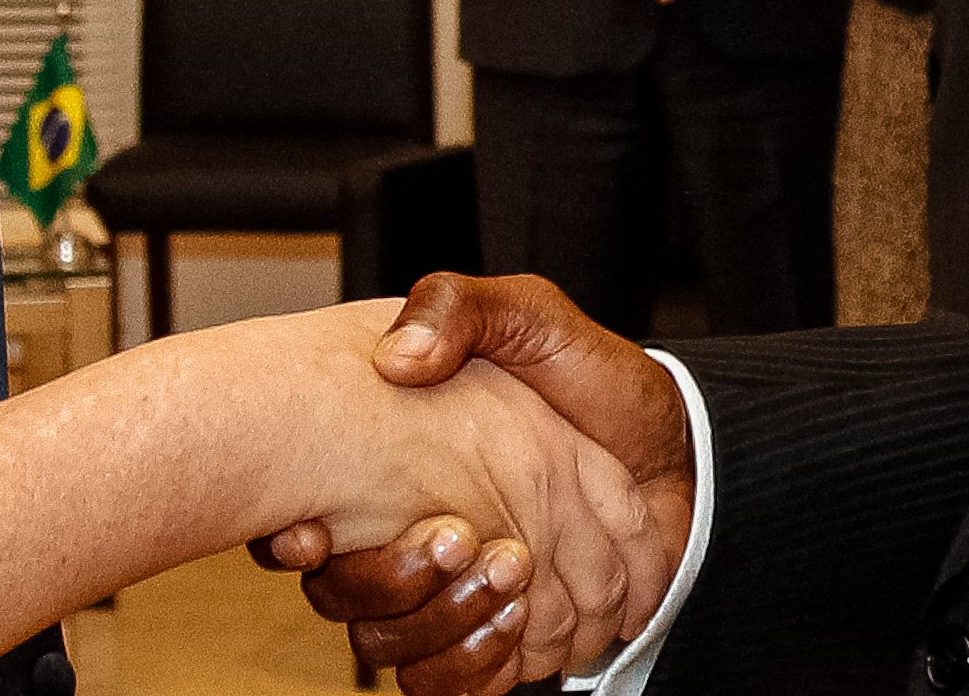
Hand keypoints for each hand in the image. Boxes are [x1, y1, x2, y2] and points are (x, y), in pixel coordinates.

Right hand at [284, 277, 696, 694]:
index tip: (314, 533)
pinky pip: (452, 684)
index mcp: (393, 464)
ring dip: (442, 625)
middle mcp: (407, 534)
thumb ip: (461, 310)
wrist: (676, 448)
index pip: (305, 520)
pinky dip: (479, 668)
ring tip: (511, 579)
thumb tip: (397, 357)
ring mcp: (448, 592)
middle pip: (341, 599)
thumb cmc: (593, 379)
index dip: (293, 537)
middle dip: (390, 584)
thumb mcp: (531, 317)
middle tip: (463, 539)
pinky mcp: (493, 637)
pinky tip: (518, 627)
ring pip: (393, 650)